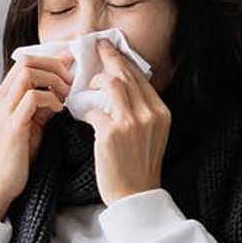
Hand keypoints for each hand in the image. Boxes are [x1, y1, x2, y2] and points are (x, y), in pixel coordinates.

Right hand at [0, 50, 73, 219]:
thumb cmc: (17, 156)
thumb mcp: (31, 122)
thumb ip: (42, 103)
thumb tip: (63, 86)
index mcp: (1, 95)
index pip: (25, 61)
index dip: (51, 60)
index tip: (70, 66)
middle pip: (26, 61)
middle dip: (54, 66)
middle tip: (71, 81)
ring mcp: (3, 110)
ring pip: (28, 73)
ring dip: (53, 80)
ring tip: (66, 95)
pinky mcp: (11, 125)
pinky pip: (32, 97)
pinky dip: (50, 99)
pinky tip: (58, 110)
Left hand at [77, 37, 169, 204]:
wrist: (135, 196)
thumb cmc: (139, 167)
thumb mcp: (152, 134)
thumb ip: (142, 111)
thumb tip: (121, 88)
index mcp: (161, 112)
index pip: (141, 77)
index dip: (124, 61)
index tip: (112, 50)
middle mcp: (149, 113)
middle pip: (127, 74)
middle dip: (109, 56)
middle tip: (96, 46)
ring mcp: (131, 123)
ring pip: (111, 85)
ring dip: (96, 82)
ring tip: (88, 87)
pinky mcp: (111, 134)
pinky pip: (93, 110)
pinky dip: (84, 109)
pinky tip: (80, 113)